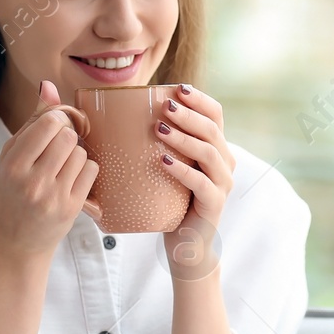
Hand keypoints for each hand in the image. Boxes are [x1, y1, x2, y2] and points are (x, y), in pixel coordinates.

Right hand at [0, 80, 99, 257]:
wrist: (14, 243)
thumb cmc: (9, 196)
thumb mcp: (9, 158)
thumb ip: (30, 122)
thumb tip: (48, 85)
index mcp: (12, 167)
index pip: (47, 124)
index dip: (54, 121)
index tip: (51, 128)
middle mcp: (33, 182)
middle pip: (68, 136)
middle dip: (66, 137)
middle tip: (56, 148)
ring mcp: (55, 196)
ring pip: (81, 152)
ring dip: (75, 153)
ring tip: (60, 166)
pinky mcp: (73, 207)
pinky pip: (91, 170)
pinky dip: (84, 169)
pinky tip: (71, 178)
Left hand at [157, 83, 235, 280]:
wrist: (185, 245)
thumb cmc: (170, 203)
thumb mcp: (166, 170)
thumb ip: (154, 147)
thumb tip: (108, 124)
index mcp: (216, 148)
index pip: (216, 114)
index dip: (200, 99)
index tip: (177, 88)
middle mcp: (225, 162)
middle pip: (212, 129)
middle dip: (188, 114)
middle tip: (164, 107)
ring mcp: (223, 184)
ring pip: (209, 152)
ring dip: (184, 137)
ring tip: (160, 130)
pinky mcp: (215, 204)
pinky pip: (202, 183)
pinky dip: (183, 170)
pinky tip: (164, 162)